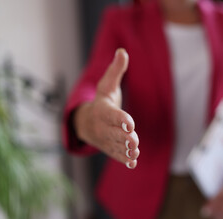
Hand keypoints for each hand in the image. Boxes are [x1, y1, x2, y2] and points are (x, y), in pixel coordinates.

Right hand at [74, 48, 139, 168]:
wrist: (87, 122)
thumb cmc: (101, 101)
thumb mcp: (107, 85)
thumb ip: (116, 71)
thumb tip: (122, 51)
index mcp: (103, 110)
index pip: (113, 115)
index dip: (121, 119)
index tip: (130, 123)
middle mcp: (103, 126)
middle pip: (114, 133)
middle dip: (124, 137)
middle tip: (134, 141)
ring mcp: (106, 139)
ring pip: (116, 145)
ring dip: (126, 150)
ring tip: (135, 153)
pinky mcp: (110, 148)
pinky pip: (116, 155)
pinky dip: (124, 159)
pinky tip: (133, 163)